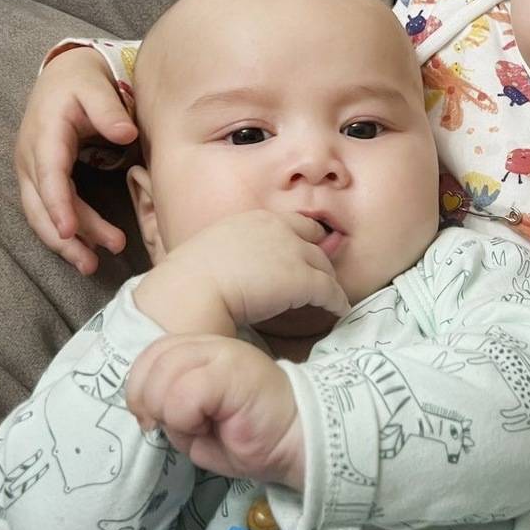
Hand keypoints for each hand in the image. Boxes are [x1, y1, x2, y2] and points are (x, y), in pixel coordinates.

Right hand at [15, 46, 136, 272]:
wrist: (64, 75)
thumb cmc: (83, 82)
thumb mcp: (96, 86)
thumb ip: (109, 109)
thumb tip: (126, 133)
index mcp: (46, 134)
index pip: (49, 173)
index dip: (58, 204)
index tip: (70, 230)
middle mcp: (31, 156)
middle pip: (42, 204)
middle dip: (65, 236)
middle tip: (94, 261)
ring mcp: (32, 169)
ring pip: (41, 214)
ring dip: (65, 242)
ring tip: (92, 265)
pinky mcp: (40, 178)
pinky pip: (47, 211)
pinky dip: (64, 233)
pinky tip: (85, 250)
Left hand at [126, 333, 303, 485]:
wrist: (298, 438)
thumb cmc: (250, 435)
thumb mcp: (197, 425)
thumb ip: (171, 409)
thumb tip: (150, 414)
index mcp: (199, 351)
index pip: (150, 355)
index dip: (140, 389)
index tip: (155, 421)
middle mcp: (208, 344)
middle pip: (150, 363)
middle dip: (151, 404)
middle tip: (181, 427)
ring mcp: (221, 352)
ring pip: (162, 379)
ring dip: (172, 414)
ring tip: (201, 426)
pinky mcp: (232, 370)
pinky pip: (184, 394)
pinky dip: (186, 419)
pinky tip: (210, 426)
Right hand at [133, 210, 350, 337]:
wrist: (190, 291)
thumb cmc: (191, 278)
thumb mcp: (215, 251)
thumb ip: (236, 252)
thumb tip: (239, 269)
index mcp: (256, 219)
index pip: (293, 224)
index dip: (303, 241)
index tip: (305, 255)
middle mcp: (279, 229)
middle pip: (314, 241)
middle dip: (320, 258)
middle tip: (321, 277)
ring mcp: (293, 252)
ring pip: (324, 265)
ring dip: (328, 282)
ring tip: (331, 296)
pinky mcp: (302, 279)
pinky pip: (329, 290)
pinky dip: (337, 301)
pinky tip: (339, 310)